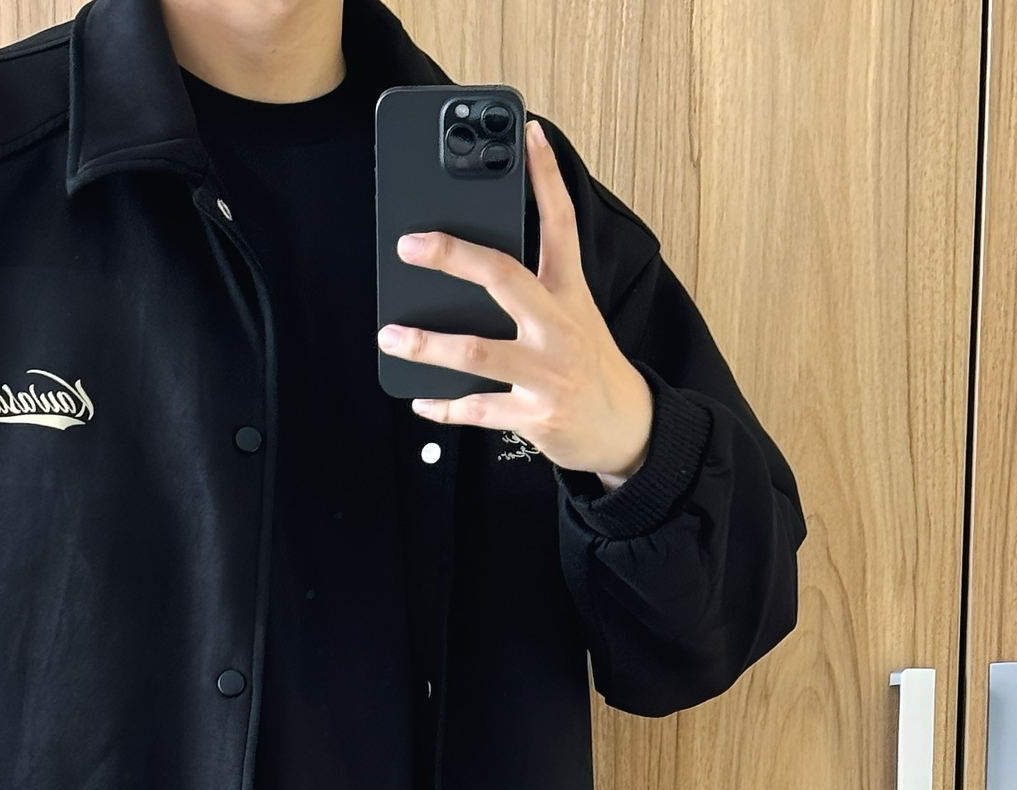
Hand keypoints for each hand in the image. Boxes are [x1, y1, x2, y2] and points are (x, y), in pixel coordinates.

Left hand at [377, 117, 654, 488]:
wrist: (626, 428)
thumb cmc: (589, 365)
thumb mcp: (575, 315)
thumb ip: (535, 287)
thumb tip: (473, 264)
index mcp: (570, 294)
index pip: (560, 224)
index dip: (546, 176)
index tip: (529, 133)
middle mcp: (558, 327)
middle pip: (503, 276)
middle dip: (452, 256)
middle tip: (409, 244)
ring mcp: (546, 372)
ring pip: (477, 350)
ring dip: (427, 344)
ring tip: (390, 335)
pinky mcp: (534, 415)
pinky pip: (478, 408)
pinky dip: (444, 406)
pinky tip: (421, 399)